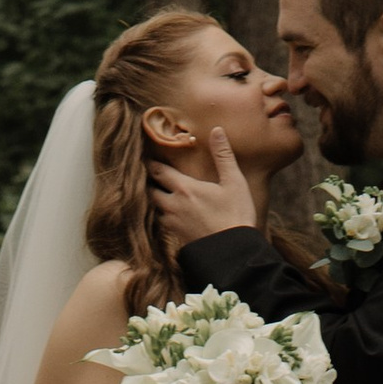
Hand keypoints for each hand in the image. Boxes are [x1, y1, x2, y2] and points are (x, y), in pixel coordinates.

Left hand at [149, 125, 257, 254]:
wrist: (234, 253)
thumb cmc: (236, 215)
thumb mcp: (234, 181)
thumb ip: (223, 155)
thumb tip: (216, 130)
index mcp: (185, 189)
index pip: (158, 171)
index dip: (150, 163)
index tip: (146, 156)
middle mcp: (173, 205)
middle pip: (151, 191)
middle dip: (149, 182)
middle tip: (149, 174)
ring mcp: (174, 224)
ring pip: (155, 208)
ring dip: (155, 200)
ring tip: (157, 192)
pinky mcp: (178, 238)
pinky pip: (163, 224)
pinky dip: (162, 216)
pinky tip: (169, 215)